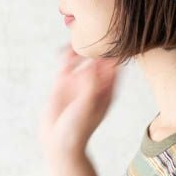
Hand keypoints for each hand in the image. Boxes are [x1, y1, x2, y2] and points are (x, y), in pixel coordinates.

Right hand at [39, 43, 122, 163]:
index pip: (116, 67)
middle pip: (101, 58)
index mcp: (109, 90)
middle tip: (98, 32)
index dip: (117, 52)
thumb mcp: (88, 106)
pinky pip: (67, 63)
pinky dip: (67, 54)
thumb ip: (92, 85)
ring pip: (84, 58)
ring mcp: (79, 81)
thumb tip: (96, 64)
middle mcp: (95, 83)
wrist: (59, 143)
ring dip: (83, 48)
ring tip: (81, 40)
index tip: (116, 38)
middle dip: (100, 45)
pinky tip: (67, 50)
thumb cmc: (78, 130)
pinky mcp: (63, 82)